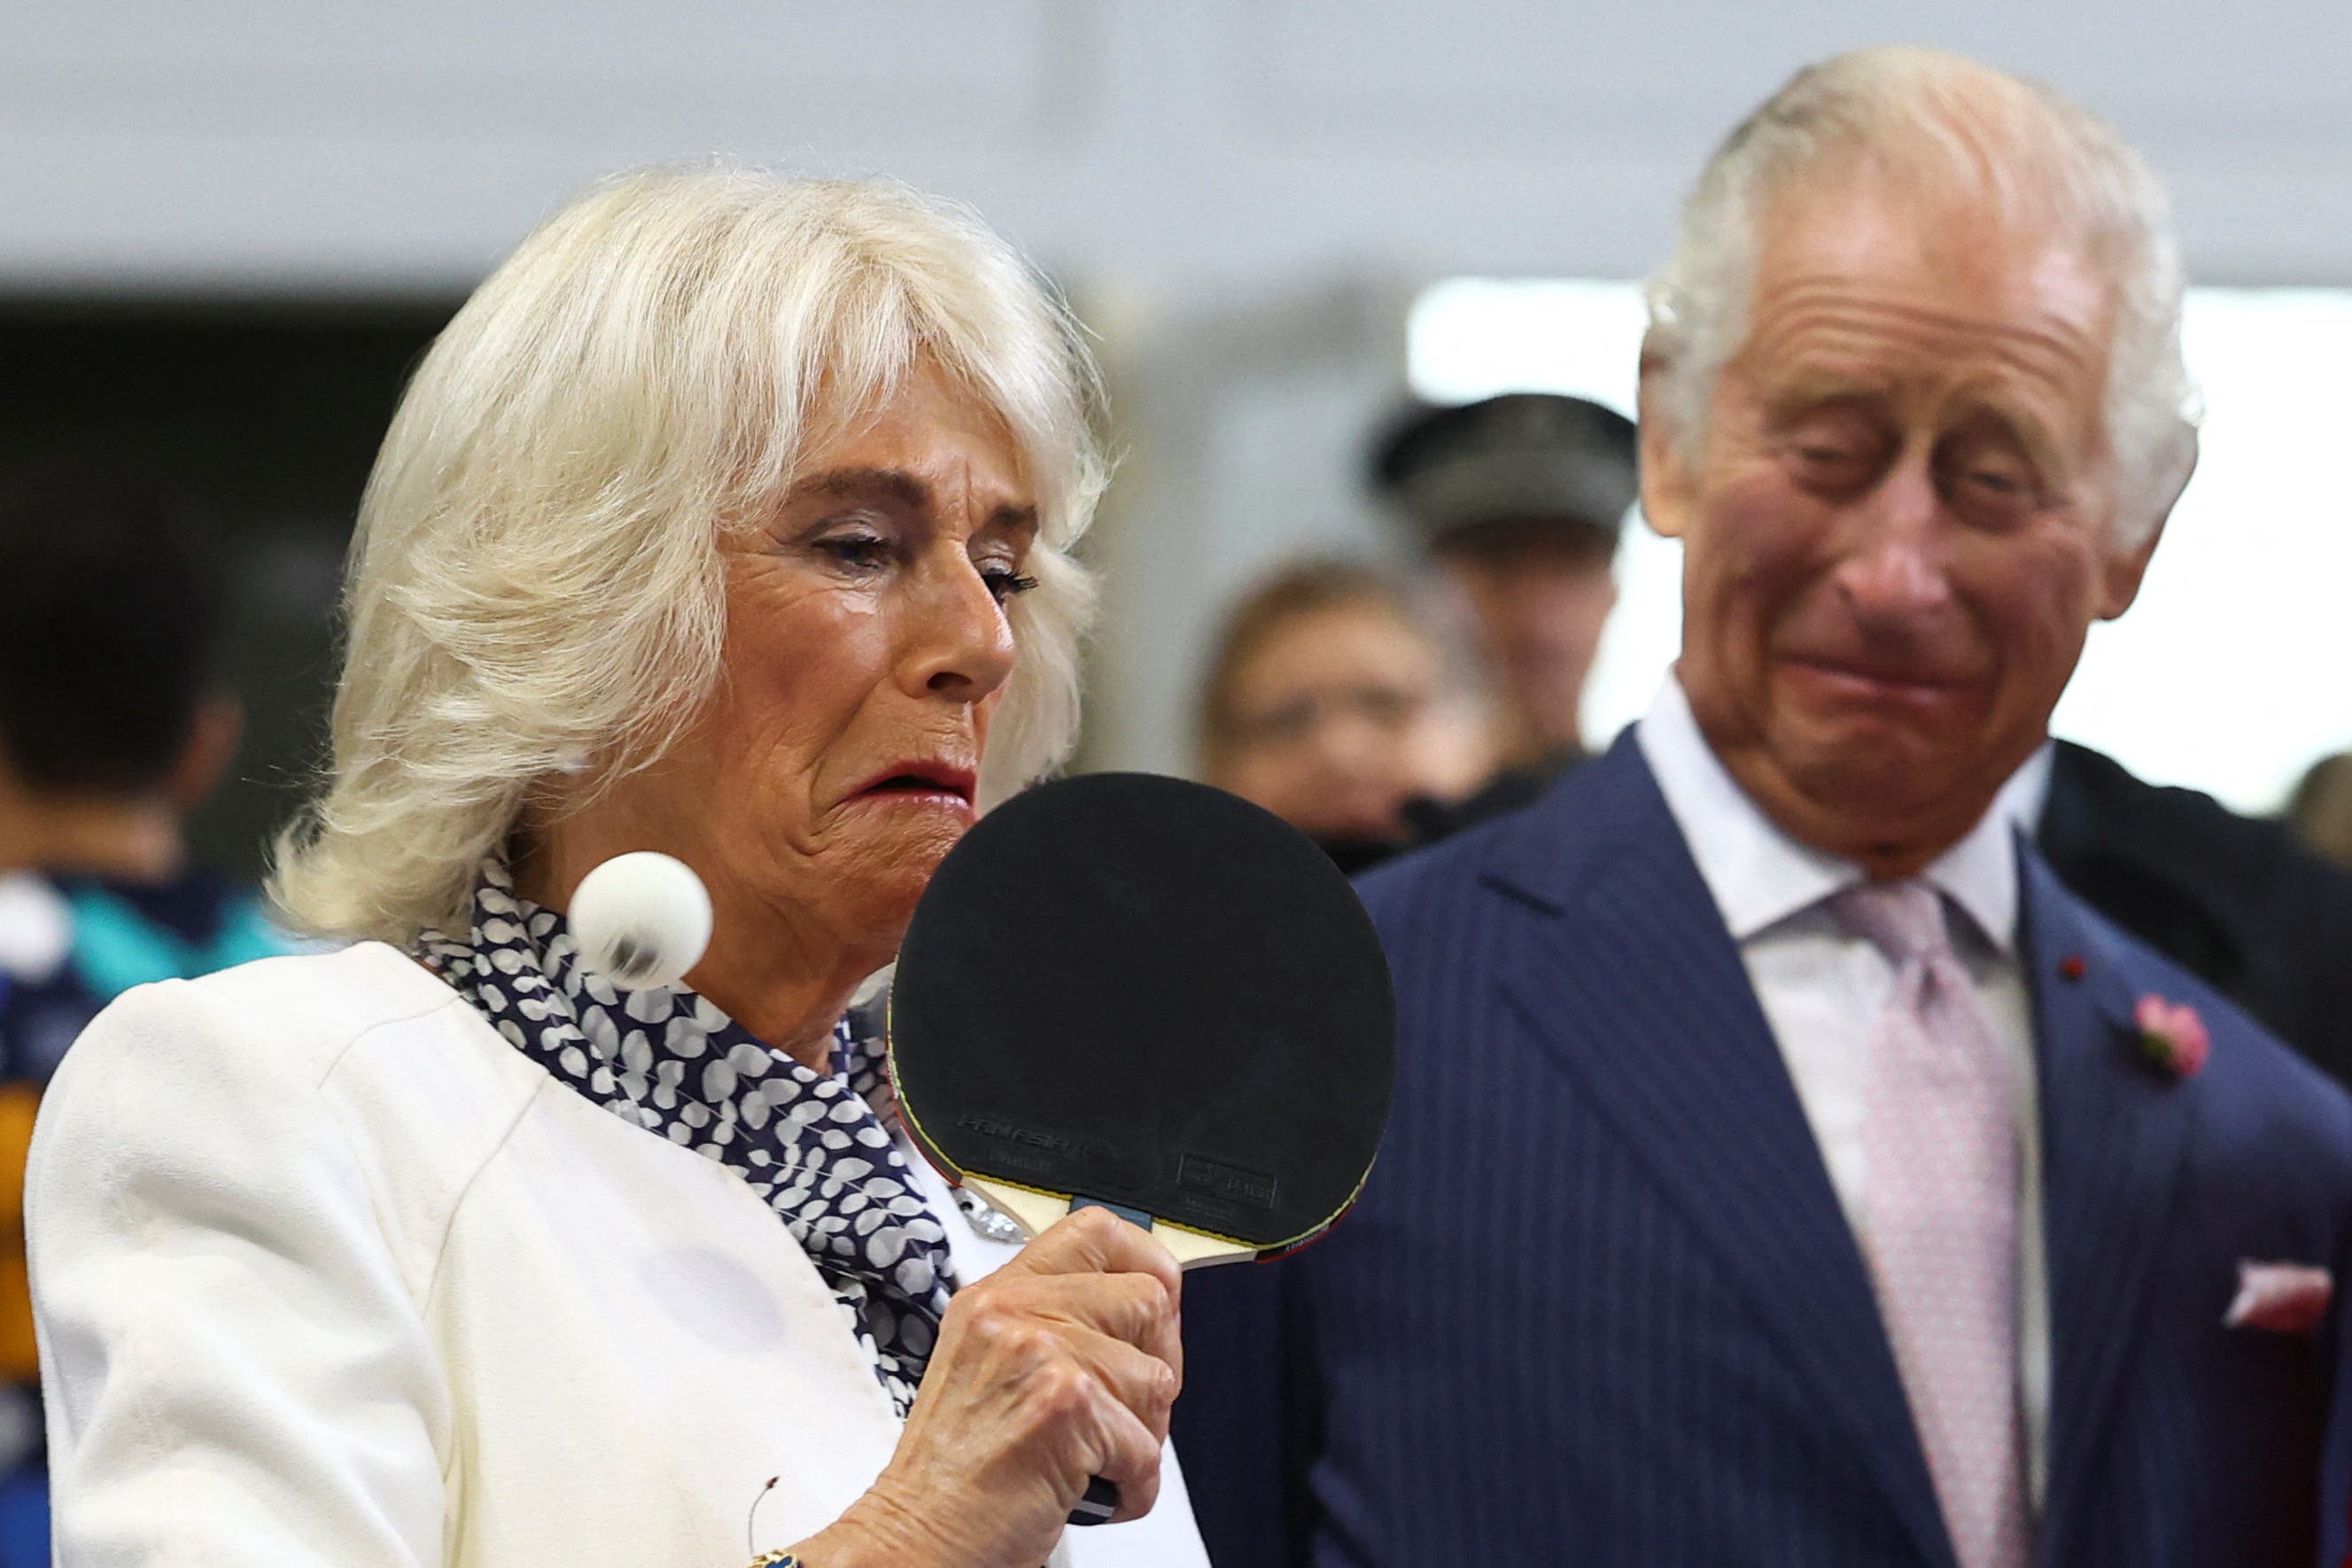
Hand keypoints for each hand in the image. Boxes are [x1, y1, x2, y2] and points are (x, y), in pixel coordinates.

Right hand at [796, 1204, 1182, 1567]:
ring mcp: (1038, 1352)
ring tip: (1095, 1461)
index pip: (1097, 1231)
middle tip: (1128, 1410)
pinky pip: (1147, 1445)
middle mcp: (1013, 1311)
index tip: (1156, 1310)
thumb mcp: (986, 1369)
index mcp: (996, 1296)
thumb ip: (1051, 1327)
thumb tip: (1144, 1312)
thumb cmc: (952, 1477)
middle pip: (1148, 1299)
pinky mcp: (1063, 1404)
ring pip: (1156, 1377)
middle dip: (1159, 1363)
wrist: (916, 1540)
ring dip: (1143, 1435)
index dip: (1148, 1264)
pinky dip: (1134, 1485)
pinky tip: (1094, 1494)